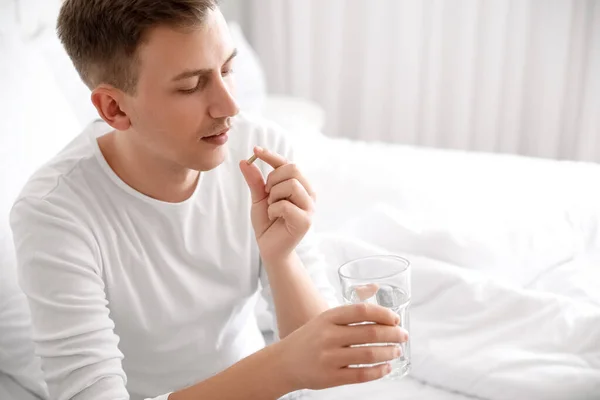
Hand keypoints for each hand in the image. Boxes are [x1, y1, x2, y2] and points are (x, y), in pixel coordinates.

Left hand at [239, 146, 315, 263]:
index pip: (288, 163)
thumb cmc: (268, 223)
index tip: (255, 150)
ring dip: (274, 195)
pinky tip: (274, 216)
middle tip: (267, 193)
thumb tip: (245, 161)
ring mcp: (309, 207)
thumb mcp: (259, 198)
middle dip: (273, 179)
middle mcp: (308, 194)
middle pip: (293, 169)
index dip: (272, 155)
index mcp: (300, 185)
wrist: (270, 248)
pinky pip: (286, 204)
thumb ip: (255, 181)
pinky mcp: (306, 221)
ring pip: (291, 184)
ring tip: (272, 207)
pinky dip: (274, 209)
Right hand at [273, 303, 408, 390]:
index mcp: (329, 317)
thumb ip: (350, 310)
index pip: (362, 311)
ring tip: (397, 351)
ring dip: (389, 352)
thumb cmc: (311, 337)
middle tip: (403, 336)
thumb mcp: (325, 318)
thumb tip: (377, 288)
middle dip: (393, 334)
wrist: (284, 362)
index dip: (384, 314)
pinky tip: (386, 367)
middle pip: (370, 333)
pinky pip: (361, 374)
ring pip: (369, 354)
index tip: (396, 319)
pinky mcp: (331, 377)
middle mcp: (329, 336)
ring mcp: (329, 357)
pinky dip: (379, 371)